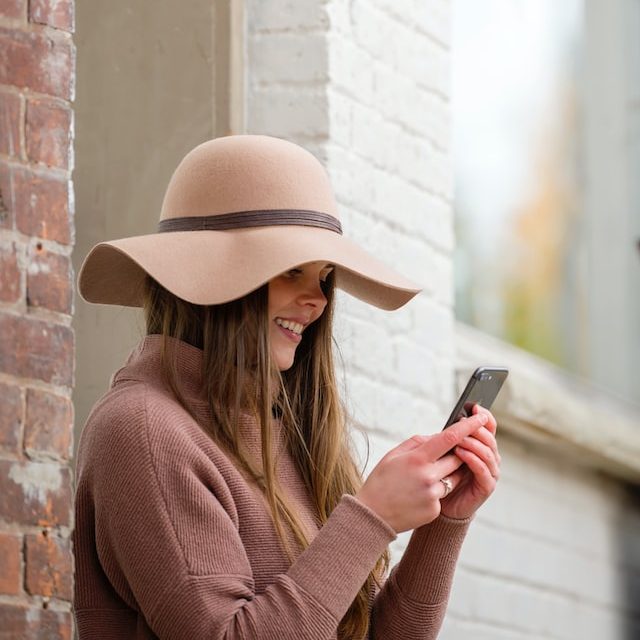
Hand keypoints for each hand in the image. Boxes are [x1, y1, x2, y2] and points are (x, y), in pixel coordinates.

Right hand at [355, 413, 489, 532]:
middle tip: (445, 454)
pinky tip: (416, 495)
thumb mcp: (393, 455)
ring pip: (453, 478)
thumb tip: (439, 437)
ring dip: (445, 474)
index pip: (450, 438)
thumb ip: (417, 443)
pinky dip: (435, 491)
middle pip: (457, 458)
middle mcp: (428, 476)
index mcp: (417, 459)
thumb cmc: (381, 481)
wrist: (372, 515)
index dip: (468, 426)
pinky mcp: (435, 509)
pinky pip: (443, 495)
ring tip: (422, 478)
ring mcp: (433, 494)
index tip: (481, 417)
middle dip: (457, 454)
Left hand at [439, 404, 499, 519]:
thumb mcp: (445, 453)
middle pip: (490, 438)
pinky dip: (473, 459)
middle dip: (476, 429)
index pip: (489, 427)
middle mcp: (490, 458)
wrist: (441, 505)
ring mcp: (490, 472)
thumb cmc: (442, 476)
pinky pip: (483, 470)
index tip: (474, 406)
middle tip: (463, 422)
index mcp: (482, 447)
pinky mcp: (486, 487)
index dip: (484, 416)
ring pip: (488, 452)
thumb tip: (450, 421)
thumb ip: (450, 439)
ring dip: (473, 443)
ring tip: (458, 439)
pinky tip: (460, 453)